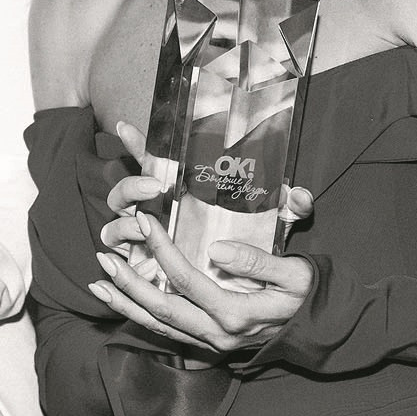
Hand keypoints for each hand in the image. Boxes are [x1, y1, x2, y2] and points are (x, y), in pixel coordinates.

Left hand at [91, 121, 313, 353]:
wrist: (318, 329)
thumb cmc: (307, 295)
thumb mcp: (295, 275)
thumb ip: (258, 263)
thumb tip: (218, 250)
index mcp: (236, 314)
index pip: (187, 280)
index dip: (162, 249)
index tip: (144, 220)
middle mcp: (217, 333)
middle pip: (161, 308)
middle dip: (128, 283)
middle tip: (103, 256)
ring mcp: (210, 342)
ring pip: (157, 325)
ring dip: (125, 304)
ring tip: (97, 283)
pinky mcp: (207, 343)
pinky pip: (165, 332)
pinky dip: (138, 317)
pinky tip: (119, 302)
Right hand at [101, 122, 310, 251]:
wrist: (254, 287)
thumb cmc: (255, 245)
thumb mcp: (276, 224)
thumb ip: (289, 207)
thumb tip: (299, 196)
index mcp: (178, 191)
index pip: (152, 163)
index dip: (137, 145)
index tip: (126, 128)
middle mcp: (155, 213)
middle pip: (123, 195)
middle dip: (131, 187)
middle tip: (155, 187)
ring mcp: (146, 242)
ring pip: (117, 227)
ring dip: (126, 224)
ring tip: (144, 226)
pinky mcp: (145, 270)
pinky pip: (124, 263)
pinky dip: (120, 267)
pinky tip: (126, 264)